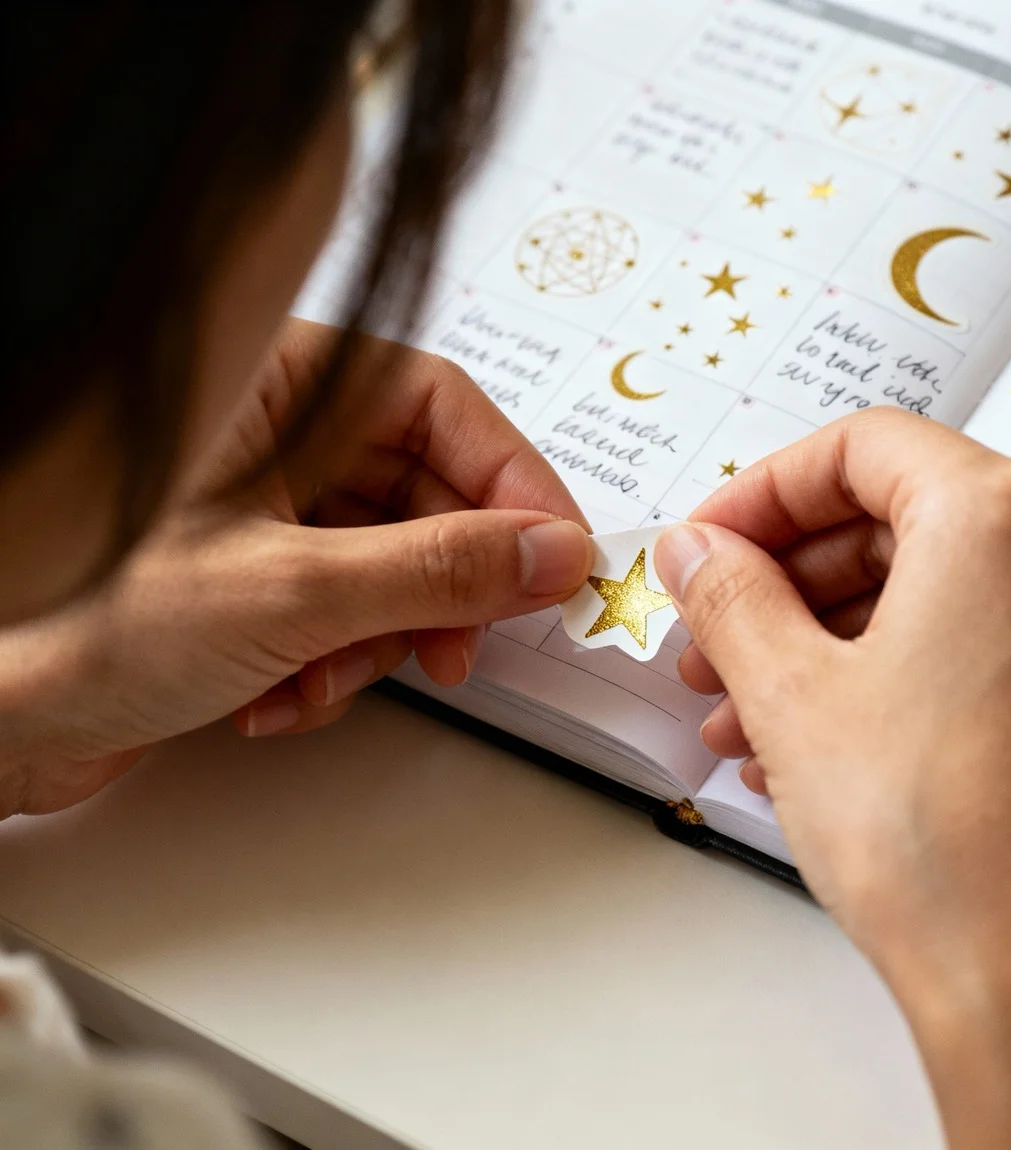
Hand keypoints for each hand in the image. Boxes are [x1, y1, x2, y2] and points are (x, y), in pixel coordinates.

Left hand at [0, 319, 591, 815]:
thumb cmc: (78, 620)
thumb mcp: (290, 590)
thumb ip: (436, 567)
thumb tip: (548, 553)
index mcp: (274, 381)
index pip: (441, 403)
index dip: (512, 481)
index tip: (558, 554)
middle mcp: (276, 434)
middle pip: (425, 489)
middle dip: (443, 584)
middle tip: (462, 643)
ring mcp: (270, 506)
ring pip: (394, 560)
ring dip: (380, 638)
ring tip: (323, 680)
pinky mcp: (262, 572)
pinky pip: (350, 605)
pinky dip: (334, 660)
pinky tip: (276, 695)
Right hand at [654, 409, 1010, 1148]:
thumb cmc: (942, 846)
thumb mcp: (788, 692)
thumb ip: (728, 592)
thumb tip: (697, 551)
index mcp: (1002, 518)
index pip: (858, 449)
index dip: (759, 494)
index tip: (708, 543)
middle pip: (890, 519)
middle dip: (779, 581)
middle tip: (713, 632)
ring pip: (924, 590)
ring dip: (817, 639)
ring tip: (741, 708)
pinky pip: (966, 643)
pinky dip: (880, 673)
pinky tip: (805, 738)